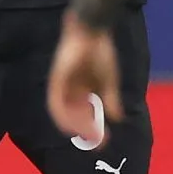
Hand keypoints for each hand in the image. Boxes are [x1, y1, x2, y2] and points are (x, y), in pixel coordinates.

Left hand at [47, 17, 123, 140]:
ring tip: (87, 136)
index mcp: (84, 89)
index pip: (86, 113)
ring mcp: (62, 85)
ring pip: (65, 113)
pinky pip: (55, 103)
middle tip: (96, 142)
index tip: (103, 140)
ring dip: (75, 126)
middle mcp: (71, 90)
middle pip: (76, 115)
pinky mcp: (56, 80)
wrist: (92, 31)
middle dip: (86, 130)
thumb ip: (111, 99)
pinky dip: (62, 116)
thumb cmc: (101, 52)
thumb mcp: (108, 81)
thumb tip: (117, 119)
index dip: (94, 127)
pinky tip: (70, 126)